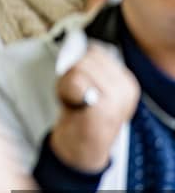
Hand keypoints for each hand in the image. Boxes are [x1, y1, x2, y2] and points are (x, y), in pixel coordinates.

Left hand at [49, 44, 139, 172]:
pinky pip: (76, 83)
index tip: (80, 86)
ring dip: (66, 85)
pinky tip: (73, 107)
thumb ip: (86, 65)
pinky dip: (66, 93)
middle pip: (85, 58)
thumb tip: (77, 45)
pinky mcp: (105, 108)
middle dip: (70, 75)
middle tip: (74, 96)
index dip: (78, 66)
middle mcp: (126, 87)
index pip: (95, 51)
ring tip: (74, 102)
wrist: (81, 147)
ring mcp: (118, 98)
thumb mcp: (88, 84)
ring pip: (79, 69)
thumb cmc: (81, 113)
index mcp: (125, 79)